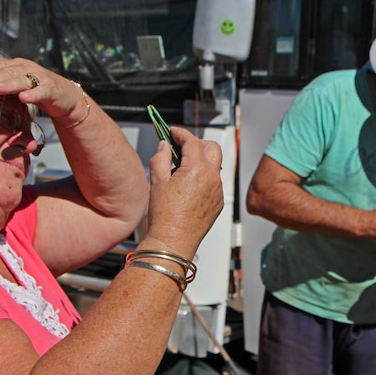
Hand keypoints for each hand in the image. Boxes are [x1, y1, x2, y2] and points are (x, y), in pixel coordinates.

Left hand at [0, 58, 84, 119]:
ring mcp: (40, 78)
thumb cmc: (35, 91)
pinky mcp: (52, 89)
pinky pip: (41, 91)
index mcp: (16, 67)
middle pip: (7, 72)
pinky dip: (33, 94)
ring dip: (9, 84)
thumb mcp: (16, 87)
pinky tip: (24, 98)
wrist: (64, 96)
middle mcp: (27, 69)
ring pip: (22, 80)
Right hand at [142, 127, 223, 257]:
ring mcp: (218, 191)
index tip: (172, 132)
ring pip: (214, 166)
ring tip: (182, 168)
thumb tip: (164, 145)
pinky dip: (204, 177)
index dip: (180, 133)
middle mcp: (212, 178)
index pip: (192, 142)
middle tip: (181, 147)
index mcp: (197, 170)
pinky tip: (188, 186)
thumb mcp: (157, 182)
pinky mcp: (218, 203)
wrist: (173, 242)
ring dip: (201, 161)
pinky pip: (214, 183)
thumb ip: (160, 158)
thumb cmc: (164, 215)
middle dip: (197, 143)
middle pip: (212, 148)